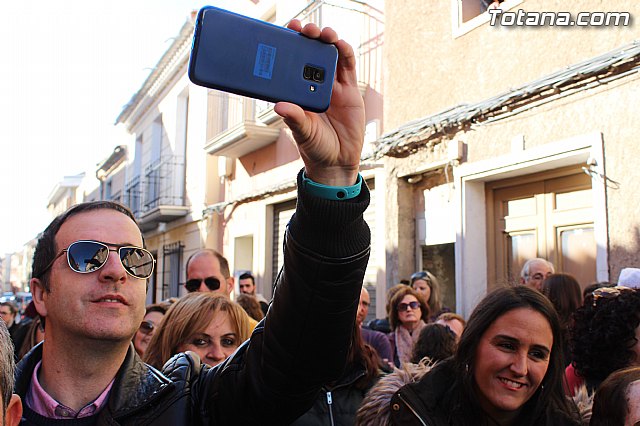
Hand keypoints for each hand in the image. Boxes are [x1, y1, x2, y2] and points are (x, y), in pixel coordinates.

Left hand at [274, 20, 364, 186]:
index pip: (290, 63)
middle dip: (306, 36)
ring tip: (322, 33)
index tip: (281, 34)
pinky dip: (344, 52)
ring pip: (329, 55)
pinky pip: (347, 66)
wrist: (337, 162)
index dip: (287, 46)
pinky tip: (339, 44)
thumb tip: (280, 106)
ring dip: (326, 40)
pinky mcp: (349, 90)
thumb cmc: (315, 148)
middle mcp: (313, 85)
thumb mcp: (303, 133)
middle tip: (302, 28)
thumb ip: (295, 118)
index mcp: (297, 92)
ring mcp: (332, 86)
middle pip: (310, 53)